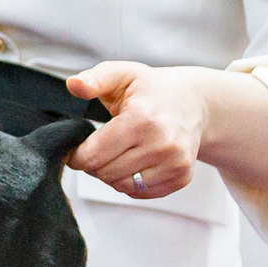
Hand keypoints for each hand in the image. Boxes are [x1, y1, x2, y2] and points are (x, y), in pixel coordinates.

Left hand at [65, 62, 208, 199]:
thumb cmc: (151, 89)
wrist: (193, 102)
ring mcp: (175, 162)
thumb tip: (74, 84)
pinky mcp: (182, 176)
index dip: (77, 155)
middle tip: (100, 148)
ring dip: (112, 174)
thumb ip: (94, 79)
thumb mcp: (121, 73)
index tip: (78, 148)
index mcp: (142, 119)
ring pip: (122, 186)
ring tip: (118, 153)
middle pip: (105, 173)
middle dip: (94, 164)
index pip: (93, 155)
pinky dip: (131, 183)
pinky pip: (142, 193)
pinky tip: (134, 162)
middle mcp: (162, 144)